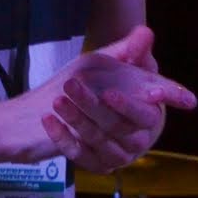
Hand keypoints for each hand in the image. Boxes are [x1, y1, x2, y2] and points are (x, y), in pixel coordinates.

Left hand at [34, 27, 197, 173]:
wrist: (64, 107)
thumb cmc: (98, 82)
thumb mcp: (112, 62)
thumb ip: (131, 50)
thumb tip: (145, 32)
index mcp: (148, 112)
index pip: (148, 113)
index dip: (132, 105)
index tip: (111, 94)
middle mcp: (138, 137)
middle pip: (118, 126)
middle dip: (93, 105)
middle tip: (71, 84)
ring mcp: (118, 154)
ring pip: (98, 140)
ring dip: (77, 119)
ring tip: (57, 99)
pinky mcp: (96, 164)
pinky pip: (80, 155)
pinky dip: (63, 137)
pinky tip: (49, 120)